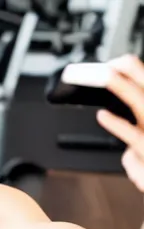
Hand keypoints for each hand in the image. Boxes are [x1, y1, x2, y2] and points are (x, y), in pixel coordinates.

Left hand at [96, 54, 143, 191]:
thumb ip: (138, 154)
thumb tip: (128, 153)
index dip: (135, 73)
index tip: (117, 64)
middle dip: (133, 71)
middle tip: (113, 60)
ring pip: (142, 104)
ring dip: (123, 88)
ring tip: (106, 76)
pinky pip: (131, 135)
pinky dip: (116, 124)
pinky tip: (102, 115)